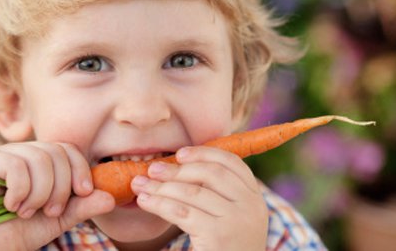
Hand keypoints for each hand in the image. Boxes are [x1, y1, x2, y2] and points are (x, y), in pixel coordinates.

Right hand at [0, 142, 114, 249]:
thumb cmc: (24, 230)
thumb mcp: (61, 218)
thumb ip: (84, 206)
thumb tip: (110, 197)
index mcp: (42, 159)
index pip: (68, 148)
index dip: (80, 169)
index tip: (83, 193)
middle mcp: (23, 151)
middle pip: (55, 152)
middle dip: (60, 188)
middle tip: (49, 212)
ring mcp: (3, 153)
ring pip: (38, 159)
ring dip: (39, 193)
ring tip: (28, 212)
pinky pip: (16, 166)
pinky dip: (20, 192)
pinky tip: (11, 206)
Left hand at [131, 146, 267, 249]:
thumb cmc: (224, 250)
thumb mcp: (230, 218)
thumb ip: (216, 194)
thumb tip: (177, 165)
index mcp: (255, 198)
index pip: (232, 163)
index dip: (204, 154)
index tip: (179, 154)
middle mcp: (251, 206)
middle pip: (211, 173)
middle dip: (177, 169)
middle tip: (152, 170)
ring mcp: (237, 221)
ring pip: (192, 192)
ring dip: (160, 186)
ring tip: (139, 184)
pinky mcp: (218, 236)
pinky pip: (182, 212)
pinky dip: (159, 203)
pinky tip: (145, 201)